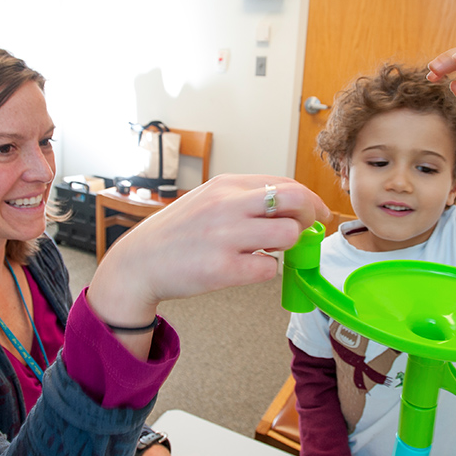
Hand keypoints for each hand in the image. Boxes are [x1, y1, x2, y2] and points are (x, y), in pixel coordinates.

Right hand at [87, 174, 329, 357]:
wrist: (138, 263)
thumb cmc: (175, 233)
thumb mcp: (207, 200)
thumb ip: (244, 200)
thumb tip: (289, 208)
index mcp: (226, 185)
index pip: (286, 184)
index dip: (310, 200)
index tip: (317, 213)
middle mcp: (227, 205)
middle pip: (295, 201)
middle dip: (311, 217)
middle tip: (307, 231)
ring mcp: (225, 237)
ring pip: (288, 235)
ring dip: (287, 246)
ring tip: (268, 251)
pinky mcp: (222, 269)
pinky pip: (269, 269)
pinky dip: (265, 271)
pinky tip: (246, 268)